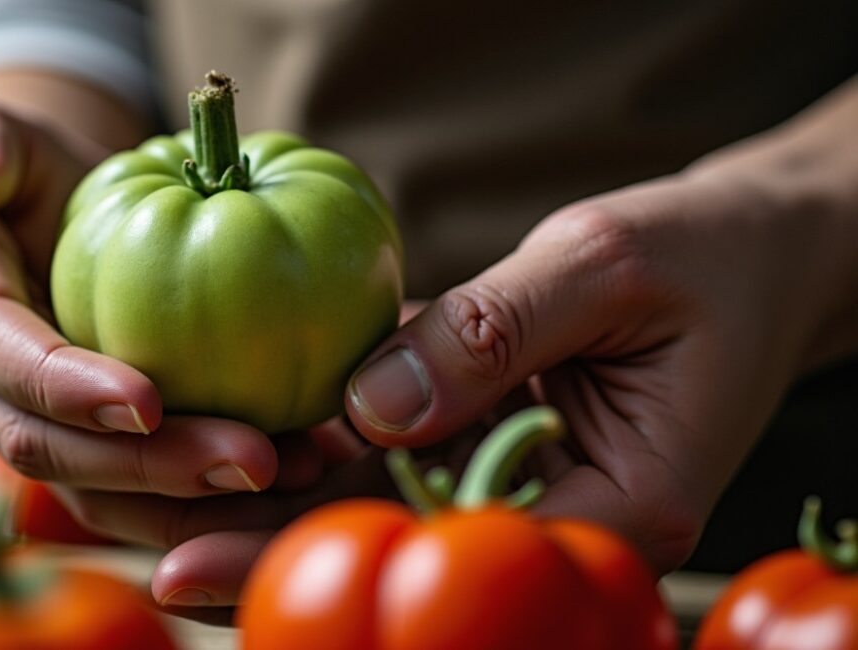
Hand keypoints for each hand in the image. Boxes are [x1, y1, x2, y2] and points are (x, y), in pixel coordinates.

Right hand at [0, 72, 320, 498]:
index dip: (60, 384)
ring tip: (287, 478)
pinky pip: (125, 497)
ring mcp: (8, 425)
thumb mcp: (1, 133)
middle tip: (254, 458)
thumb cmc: (23, 165)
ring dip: (185, 501)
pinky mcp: (65, 452)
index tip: (148, 401)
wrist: (26, 222)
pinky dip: (197, 502)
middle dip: (144, 464)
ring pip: (86, 492)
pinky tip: (279, 485)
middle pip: (41, 444)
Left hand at [63, 169, 830, 607]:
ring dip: (283, 506)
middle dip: (283, 554)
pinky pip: (397, 441)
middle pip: (405, 545)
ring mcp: (518, 472)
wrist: (754, 249)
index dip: (335, 559)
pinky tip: (237, 440)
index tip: (218, 562)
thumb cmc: (711, 255)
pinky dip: (323, 440)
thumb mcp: (609, 270)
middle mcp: (558, 509)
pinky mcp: (485, 426)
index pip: (455, 554)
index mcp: (615, 505)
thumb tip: (369, 405)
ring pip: (385, 500)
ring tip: (171, 520)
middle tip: (165, 569)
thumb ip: (492, 332)